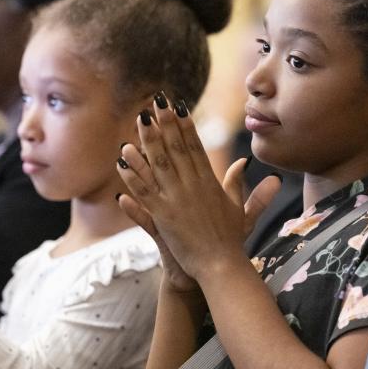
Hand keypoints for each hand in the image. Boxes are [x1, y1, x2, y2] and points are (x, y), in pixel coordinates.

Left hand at [116, 96, 280, 282]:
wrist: (222, 267)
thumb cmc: (230, 240)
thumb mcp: (238, 208)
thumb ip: (239, 183)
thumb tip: (245, 161)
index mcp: (209, 182)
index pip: (195, 147)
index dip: (185, 125)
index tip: (177, 106)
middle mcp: (193, 186)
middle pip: (176, 149)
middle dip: (166, 123)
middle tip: (156, 102)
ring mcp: (178, 201)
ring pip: (160, 165)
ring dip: (148, 142)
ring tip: (138, 122)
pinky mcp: (165, 217)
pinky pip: (145, 193)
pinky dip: (133, 177)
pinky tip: (121, 163)